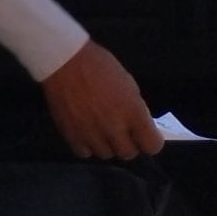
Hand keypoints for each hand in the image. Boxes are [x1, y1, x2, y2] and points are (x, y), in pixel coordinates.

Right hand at [40, 41, 163, 160]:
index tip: (146, 136)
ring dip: (108, 145)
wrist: (64, 60)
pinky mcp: (71, 136)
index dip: (151, 142)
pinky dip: (88, 146)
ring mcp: (92, 134)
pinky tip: (87, 133)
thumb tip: (140, 125)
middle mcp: (114, 128)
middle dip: (129, 144)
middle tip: (123, 131)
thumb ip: (136, 108)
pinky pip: (85, 153)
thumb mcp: (128, 84)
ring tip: (102, 130)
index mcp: (132, 112)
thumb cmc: (100, 66)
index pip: (152, 146)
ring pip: (106, 155)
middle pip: (129, 154)